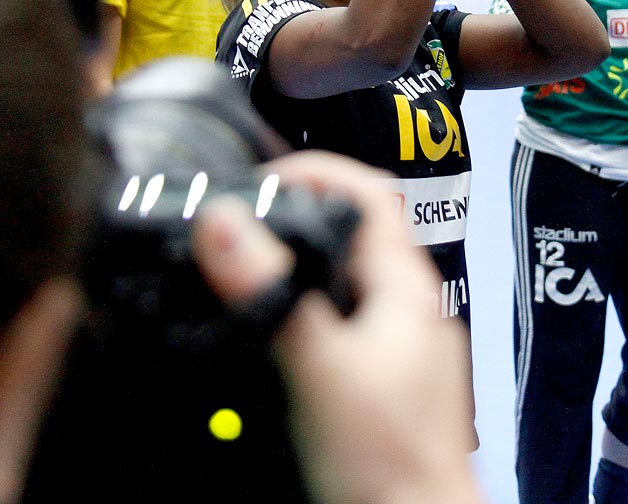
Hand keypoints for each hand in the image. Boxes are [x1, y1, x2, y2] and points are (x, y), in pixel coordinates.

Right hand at [192, 151, 483, 503]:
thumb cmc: (387, 457)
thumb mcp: (319, 366)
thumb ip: (272, 295)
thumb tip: (222, 222)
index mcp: (405, 284)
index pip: (368, 191)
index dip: (315, 171)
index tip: (257, 180)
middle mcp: (405, 303)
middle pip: (348, 233)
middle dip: (289, 220)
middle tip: (229, 229)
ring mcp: (396, 340)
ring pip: (339, 281)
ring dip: (291, 268)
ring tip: (234, 273)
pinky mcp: (381, 375)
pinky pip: (336, 322)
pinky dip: (299, 312)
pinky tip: (265, 334)